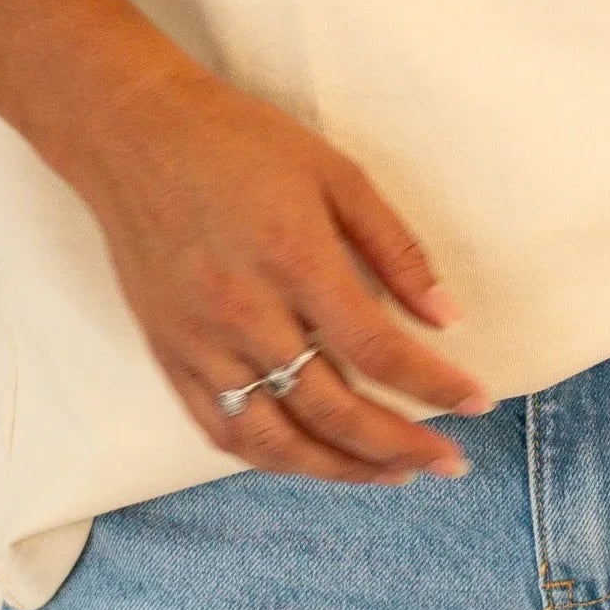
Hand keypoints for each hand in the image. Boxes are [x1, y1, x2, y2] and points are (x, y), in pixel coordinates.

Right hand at [74, 64, 494, 484]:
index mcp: (295, 258)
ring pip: (275, 440)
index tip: (477, 402)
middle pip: (333, 410)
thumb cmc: (240, 143)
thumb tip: (447, 318)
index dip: (435, 386)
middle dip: (401, 446)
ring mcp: (199, 341)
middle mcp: (245, 312)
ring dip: (340, 469)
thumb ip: (396, 248)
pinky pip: (220, 430)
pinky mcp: (168, 354)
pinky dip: (271, 458)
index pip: (378, 350)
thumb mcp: (336, 173)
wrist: (133, 135)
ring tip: (391, 474)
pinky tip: (312, 460)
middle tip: (448, 462)